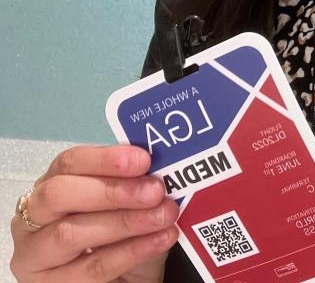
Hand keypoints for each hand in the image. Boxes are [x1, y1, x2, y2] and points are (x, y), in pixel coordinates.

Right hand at [9, 144, 177, 281]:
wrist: (126, 280)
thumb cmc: (122, 239)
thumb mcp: (131, 206)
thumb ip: (138, 185)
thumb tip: (163, 166)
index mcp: (52, 185)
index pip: (68, 163)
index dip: (105, 159)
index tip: (143, 160)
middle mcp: (34, 219)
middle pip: (58, 195)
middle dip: (111, 191)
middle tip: (154, 191)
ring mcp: (35, 255)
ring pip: (70, 234)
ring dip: (124, 222)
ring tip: (164, 216)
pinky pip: (91, 268)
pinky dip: (132, 251)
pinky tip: (160, 239)